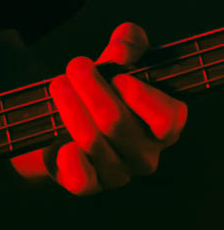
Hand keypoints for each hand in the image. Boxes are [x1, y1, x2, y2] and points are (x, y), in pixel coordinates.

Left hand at [13, 22, 186, 192]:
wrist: (59, 124)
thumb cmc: (98, 90)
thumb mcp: (115, 60)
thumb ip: (128, 44)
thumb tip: (124, 50)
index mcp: (162, 126)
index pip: (169, 118)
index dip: (140, 94)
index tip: (116, 74)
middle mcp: (145, 154)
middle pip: (117, 122)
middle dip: (90, 87)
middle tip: (74, 66)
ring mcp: (118, 173)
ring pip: (92, 140)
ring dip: (69, 105)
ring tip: (59, 85)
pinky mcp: (88, 185)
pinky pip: (81, 176)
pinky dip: (68, 155)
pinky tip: (60, 140)